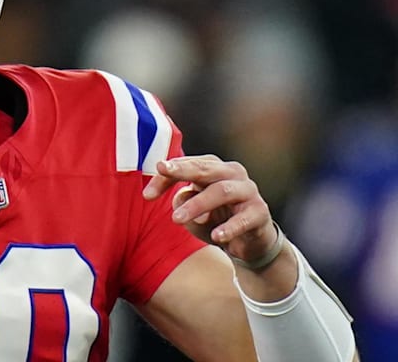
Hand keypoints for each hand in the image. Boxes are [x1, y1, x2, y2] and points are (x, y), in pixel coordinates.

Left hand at [143, 154, 278, 265]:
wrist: (249, 242)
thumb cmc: (216, 218)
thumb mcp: (192, 210)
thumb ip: (182, 202)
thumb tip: (180, 199)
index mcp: (213, 168)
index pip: (187, 166)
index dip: (166, 176)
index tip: (147, 195)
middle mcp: (232, 173)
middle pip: (206, 167)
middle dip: (183, 169)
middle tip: (163, 170)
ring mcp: (248, 191)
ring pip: (222, 191)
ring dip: (197, 204)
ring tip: (177, 219)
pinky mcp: (260, 213)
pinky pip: (244, 219)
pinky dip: (229, 227)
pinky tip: (216, 236)